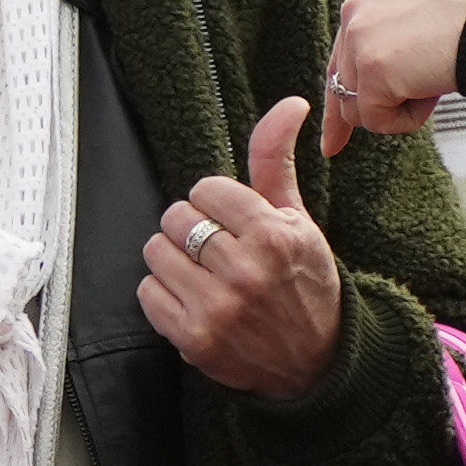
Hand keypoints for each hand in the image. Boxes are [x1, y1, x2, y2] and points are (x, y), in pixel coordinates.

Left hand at [138, 100, 351, 402]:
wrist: (317, 362)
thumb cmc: (305, 284)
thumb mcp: (298, 219)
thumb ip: (277, 160)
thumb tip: (291, 103)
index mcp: (274, 235)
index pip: (206, 189)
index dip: (216, 203)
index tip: (232, 222)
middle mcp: (246, 271)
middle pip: (176, 218)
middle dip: (192, 228)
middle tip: (215, 248)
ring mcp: (218, 308)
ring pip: (157, 253)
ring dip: (174, 259)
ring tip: (203, 273)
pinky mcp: (195, 339)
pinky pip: (147, 294)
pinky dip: (163, 294)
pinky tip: (192, 298)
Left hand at [315, 0, 465, 149]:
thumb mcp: (427, 11)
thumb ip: (398, 32)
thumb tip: (391, 67)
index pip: (342, 53)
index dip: (340, 94)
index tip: (332, 135)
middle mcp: (355, 10)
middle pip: (342, 85)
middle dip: (357, 114)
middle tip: (337, 146)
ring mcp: (361, 38)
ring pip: (359, 109)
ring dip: (399, 109)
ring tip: (435, 82)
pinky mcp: (374, 69)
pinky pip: (379, 121)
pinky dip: (409, 119)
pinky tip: (434, 93)